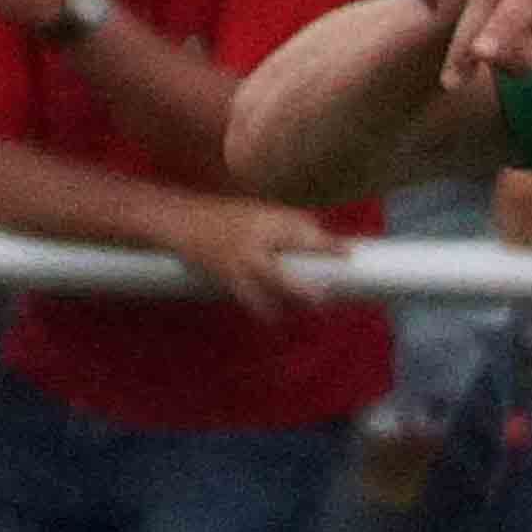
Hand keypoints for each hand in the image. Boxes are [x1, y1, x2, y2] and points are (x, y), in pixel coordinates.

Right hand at [163, 196, 334, 312]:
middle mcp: (257, 238)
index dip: (327, 243)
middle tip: (329, 296)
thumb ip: (285, 227)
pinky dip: (265, 309)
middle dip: (312, 279)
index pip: (304, 228)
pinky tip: (276, 319)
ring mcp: (242, 258)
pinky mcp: (228, 276)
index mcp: (267, 217)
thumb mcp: (257, 212)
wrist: (181, 220)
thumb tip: (319, 238)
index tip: (350, 252)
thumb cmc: (225, 216)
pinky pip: (251, 298)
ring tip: (315, 309)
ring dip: (294, 298)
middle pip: (291, 259)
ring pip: (274, 284)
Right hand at [406, 0, 531, 88]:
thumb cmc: (512, 33)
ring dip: (447, 16)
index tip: (481, 56)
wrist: (478, 6)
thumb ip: (517, 56)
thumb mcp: (524, 56)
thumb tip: (484, 51)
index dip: (504, 26)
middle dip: (467, 40)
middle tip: (453, 80)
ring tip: (455, 26)